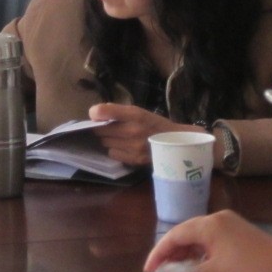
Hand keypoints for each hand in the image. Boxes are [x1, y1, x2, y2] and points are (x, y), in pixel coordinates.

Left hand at [86, 104, 207, 166]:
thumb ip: (117, 111)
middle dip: (101, 128)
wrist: (177, 143)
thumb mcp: (139, 111)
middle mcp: (133, 130)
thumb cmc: (155, 124)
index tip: (96, 115)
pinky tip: (124, 147)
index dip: (95, 114)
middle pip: (101, 130)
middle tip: (110, 127)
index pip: (103, 112)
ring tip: (118, 137)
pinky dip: (115, 150)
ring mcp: (133, 147)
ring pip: (105, 142)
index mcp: (135, 114)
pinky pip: (113, 154)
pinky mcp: (134, 160)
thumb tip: (94, 113)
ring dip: (108, 140)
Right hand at [143, 209, 271, 271]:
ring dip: (193, 266)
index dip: (159, 253)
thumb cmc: (249, 269)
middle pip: (187, 238)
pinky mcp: (237, 235)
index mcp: (209, 225)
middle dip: (176, 261)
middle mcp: (216, 220)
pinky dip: (208, 264)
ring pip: (201, 245)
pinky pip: (214, 247)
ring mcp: (228, 226)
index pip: (175, 235)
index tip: (149, 271)